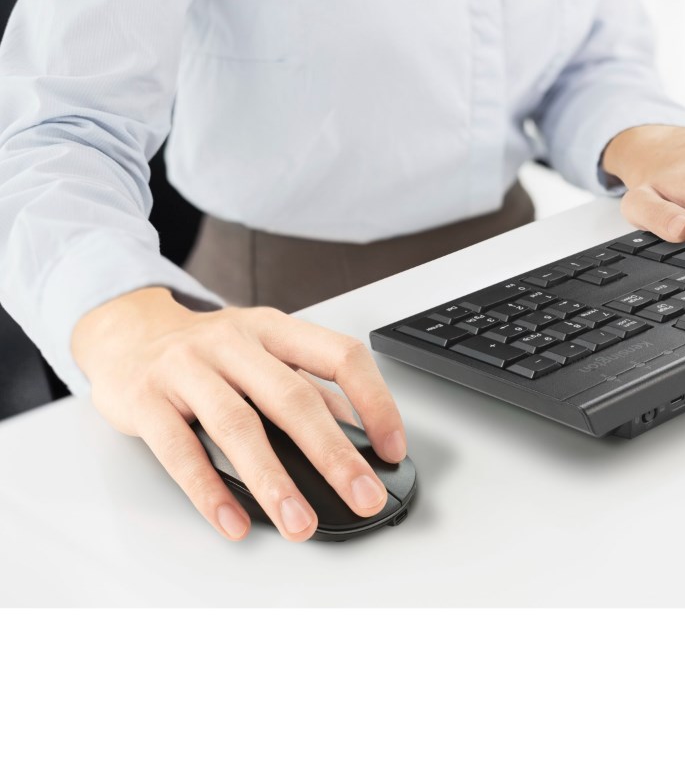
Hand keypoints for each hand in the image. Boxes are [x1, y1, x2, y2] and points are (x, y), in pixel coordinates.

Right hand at [71, 287, 406, 541]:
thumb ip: (307, 388)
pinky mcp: (145, 400)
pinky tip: (234, 521)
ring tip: (299, 523)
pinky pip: (180, 451)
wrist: (125, 330)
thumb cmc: (206, 350)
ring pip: (238, 426)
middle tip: (363, 496)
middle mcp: (233, 342)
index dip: (374, 401)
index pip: (340, 356)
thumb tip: (359, 434)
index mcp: (273, 328)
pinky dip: (209, 492)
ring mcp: (186, 368)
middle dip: (334, 455)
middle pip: (293, 398)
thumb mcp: (263, 353)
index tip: (392, 447)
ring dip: (273, 481)